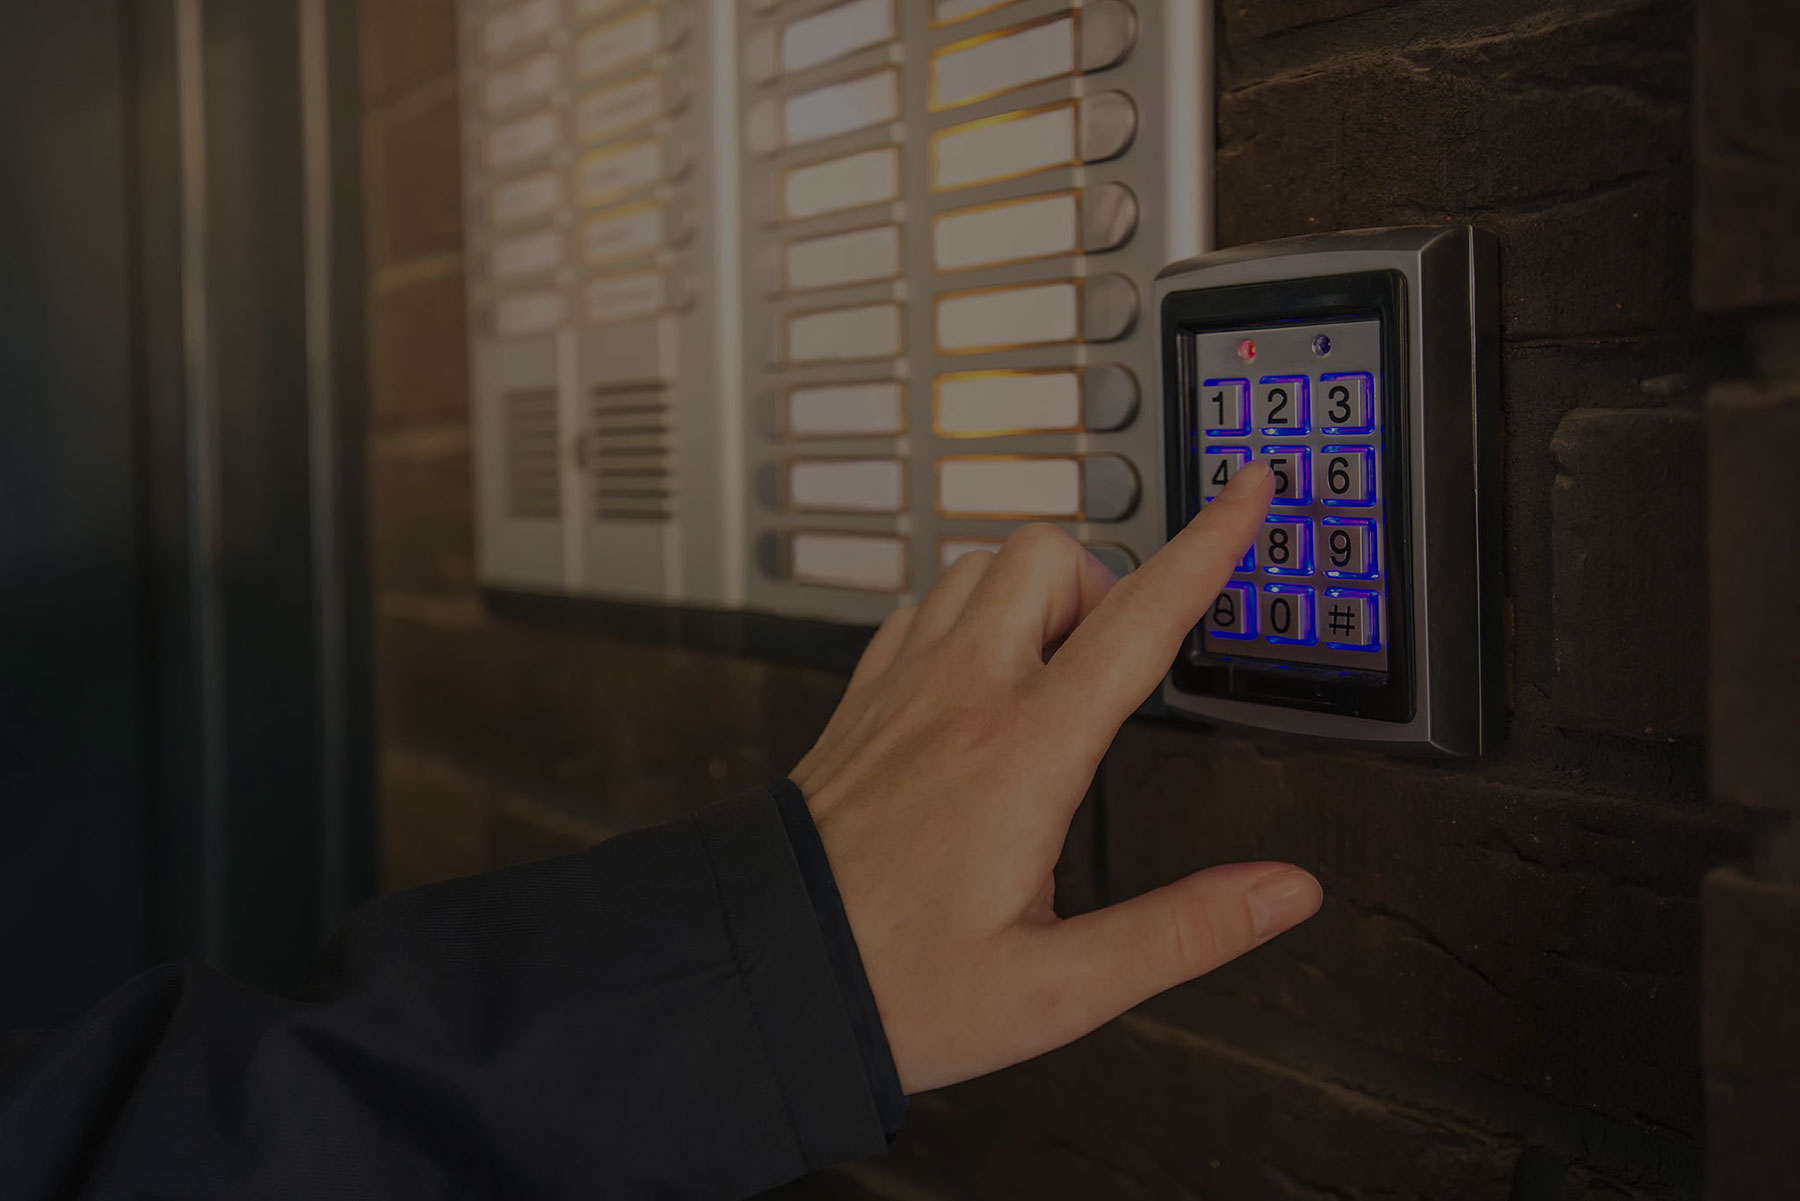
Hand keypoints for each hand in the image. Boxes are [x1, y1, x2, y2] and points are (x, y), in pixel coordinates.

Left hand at [790, 460, 1321, 1093]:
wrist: (763, 976)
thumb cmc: (898, 987)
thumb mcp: (1059, 988)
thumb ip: (1182, 932)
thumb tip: (1282, 892)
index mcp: (1023, 755)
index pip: (1138, 619)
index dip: (1208, 546)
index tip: (1247, 492)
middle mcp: (959, 698)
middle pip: (1048, 555)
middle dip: (1106, 581)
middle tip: (1124, 662)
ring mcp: (901, 689)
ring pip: (978, 565)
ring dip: (1035, 592)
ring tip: (1058, 674)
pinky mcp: (863, 700)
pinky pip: (923, 605)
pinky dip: (968, 614)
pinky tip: (981, 681)